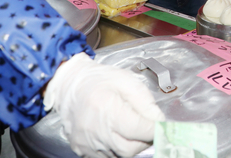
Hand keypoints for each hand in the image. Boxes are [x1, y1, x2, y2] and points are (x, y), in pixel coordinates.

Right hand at [44, 53, 163, 157]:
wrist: (70, 86)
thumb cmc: (100, 80)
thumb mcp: (128, 81)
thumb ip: (146, 103)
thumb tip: (159, 121)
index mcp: (107, 108)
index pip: (138, 129)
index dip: (153, 129)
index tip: (161, 126)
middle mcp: (95, 130)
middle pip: (129, 149)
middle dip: (143, 140)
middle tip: (145, 128)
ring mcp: (86, 143)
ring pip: (119, 155)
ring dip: (130, 144)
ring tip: (128, 127)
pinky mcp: (81, 150)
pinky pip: (107, 156)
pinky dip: (116, 147)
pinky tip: (116, 133)